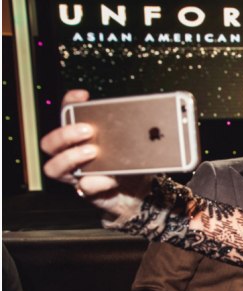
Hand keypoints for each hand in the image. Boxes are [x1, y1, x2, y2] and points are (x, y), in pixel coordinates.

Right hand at [40, 89, 151, 219]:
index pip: (65, 117)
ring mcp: (76, 175)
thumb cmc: (131, 164)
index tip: (83, 96)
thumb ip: (128, 133)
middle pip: (49, 143)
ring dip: (72, 157)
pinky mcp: (88, 192)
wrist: (140, 192)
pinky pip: (85, 188)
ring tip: (93, 151)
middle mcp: (71, 156)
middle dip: (65, 134)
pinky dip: (98, 182)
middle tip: (88, 130)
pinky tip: (111, 179)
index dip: (68, 103)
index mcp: (78, 139)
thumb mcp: (130, 145)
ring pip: (54, 168)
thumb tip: (143, 119)